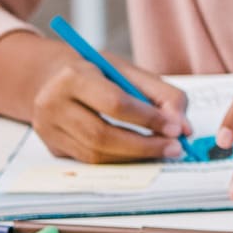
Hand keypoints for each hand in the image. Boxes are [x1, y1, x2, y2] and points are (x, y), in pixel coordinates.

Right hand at [23, 43, 186, 165]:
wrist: (53, 78)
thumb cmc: (98, 73)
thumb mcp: (130, 72)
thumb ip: (163, 95)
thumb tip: (184, 128)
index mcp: (74, 76)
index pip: (115, 104)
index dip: (148, 119)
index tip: (176, 128)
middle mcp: (53, 104)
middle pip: (102, 135)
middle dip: (144, 145)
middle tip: (174, 148)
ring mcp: (48, 129)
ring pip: (96, 154)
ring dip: (134, 157)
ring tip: (162, 151)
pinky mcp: (53, 147)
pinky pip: (90, 160)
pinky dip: (119, 160)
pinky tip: (139, 154)